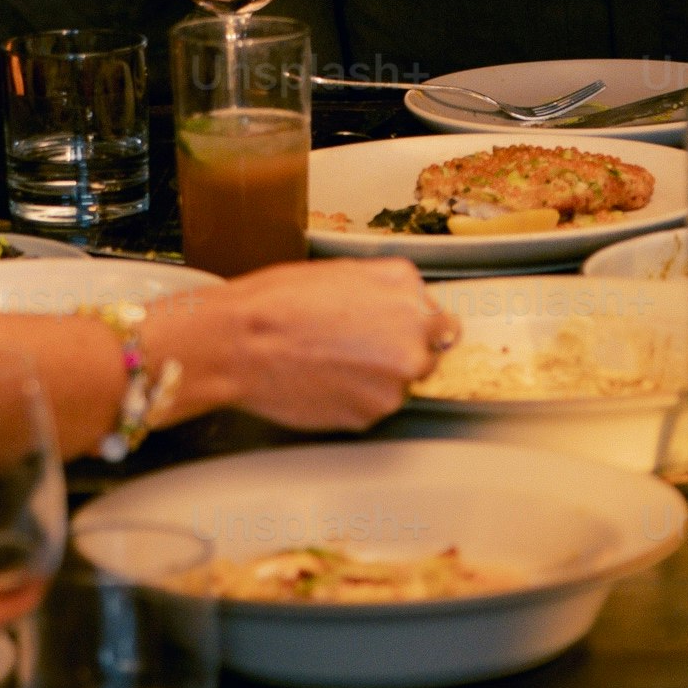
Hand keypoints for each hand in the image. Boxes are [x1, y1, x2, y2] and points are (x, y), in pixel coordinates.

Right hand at [190, 259, 447, 432]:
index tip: (401, 334)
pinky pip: (370, 408)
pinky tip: (323, 379)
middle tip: (354, 347)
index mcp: (410, 300)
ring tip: (330, 360)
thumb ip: (394, 290)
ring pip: (397, 386)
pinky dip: (352, 399)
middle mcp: (411, 344)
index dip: (418, 329)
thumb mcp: (348, 270)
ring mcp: (392, 386)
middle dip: (397, 354)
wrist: (242, 342)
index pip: (444, 325)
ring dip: (375, 379)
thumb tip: (415, 307)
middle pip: (424, 359)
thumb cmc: (281, 302)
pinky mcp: (368, 416)